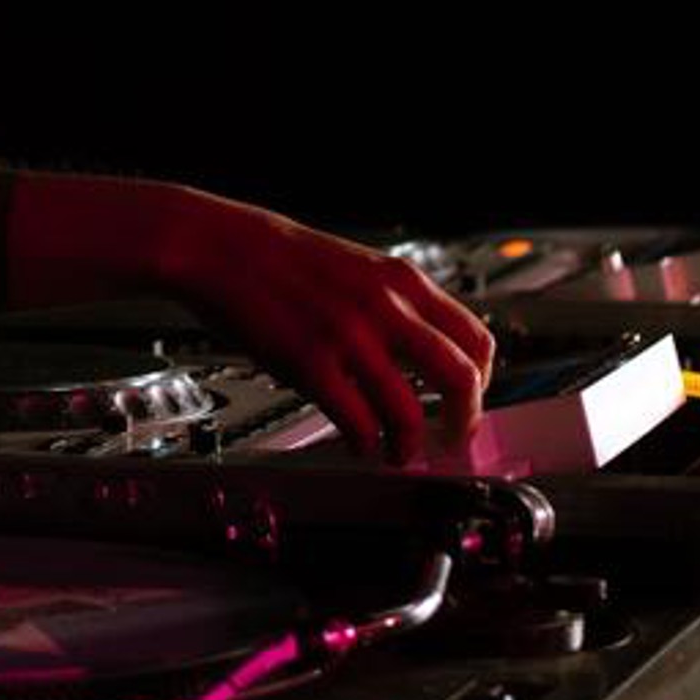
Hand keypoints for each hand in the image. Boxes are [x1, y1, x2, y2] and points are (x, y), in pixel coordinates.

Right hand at [152, 188, 495, 465]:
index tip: (470, 400)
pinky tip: (360, 444)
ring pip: (410, 413)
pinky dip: (366, 445)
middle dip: (464, 421)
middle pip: (460, 379)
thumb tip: (424, 351)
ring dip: (410, 446)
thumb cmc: (278, 257)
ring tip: (399, 454)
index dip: (482, 381)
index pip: (475, 339)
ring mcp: (350, 337)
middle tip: (453, 438)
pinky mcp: (311, 364)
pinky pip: (358, 423)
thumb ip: (393, 305)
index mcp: (401, 281)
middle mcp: (385, 307)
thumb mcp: (356, 267)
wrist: (218, 246)